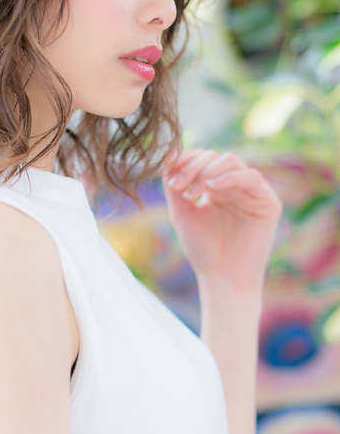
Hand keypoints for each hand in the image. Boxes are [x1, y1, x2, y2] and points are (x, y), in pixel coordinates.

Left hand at [162, 149, 282, 292]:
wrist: (222, 278)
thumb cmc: (203, 250)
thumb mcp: (182, 213)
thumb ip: (174, 185)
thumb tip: (167, 155)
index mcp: (216, 187)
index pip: (202, 159)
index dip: (184, 160)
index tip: (167, 173)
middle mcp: (235, 186)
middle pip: (214, 157)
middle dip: (192, 167)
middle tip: (178, 186)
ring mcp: (252, 192)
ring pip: (231, 161)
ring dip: (207, 171)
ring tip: (192, 192)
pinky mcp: (268, 202)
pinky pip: (251, 177)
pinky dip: (229, 177)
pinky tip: (212, 189)